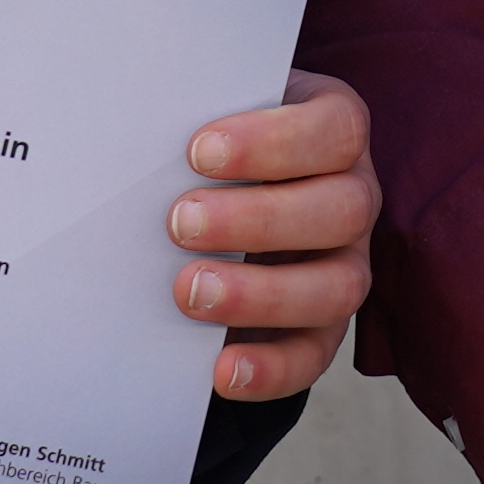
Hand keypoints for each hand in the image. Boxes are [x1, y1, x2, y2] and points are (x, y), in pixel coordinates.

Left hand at [164, 72, 378, 403]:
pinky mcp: (321, 326)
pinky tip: (220, 369)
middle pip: (343, 210)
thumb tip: (130, 126)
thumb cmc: (209, 149)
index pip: (335, 130)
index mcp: (334, 132)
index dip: (275, 142)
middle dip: (259, 218)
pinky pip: (315, 355)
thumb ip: (192, 115)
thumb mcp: (210, 114)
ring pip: (339, 287)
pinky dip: (272, 369)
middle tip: (180, 221)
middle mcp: (353, 198)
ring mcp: (344, 264)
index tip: (200, 150)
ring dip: (263, 294)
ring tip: (189, 291)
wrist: (208, 201)